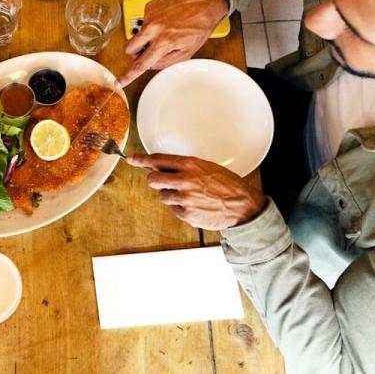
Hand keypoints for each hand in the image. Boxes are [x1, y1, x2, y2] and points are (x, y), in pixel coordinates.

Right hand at [117, 0, 228, 86]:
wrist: (205, 3)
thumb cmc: (200, 26)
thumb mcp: (187, 51)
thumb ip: (166, 62)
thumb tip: (151, 65)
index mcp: (164, 41)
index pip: (142, 63)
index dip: (129, 75)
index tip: (120, 81)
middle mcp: (154, 28)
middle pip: (129, 48)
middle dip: (136, 52)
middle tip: (148, 51)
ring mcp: (150, 15)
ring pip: (137, 34)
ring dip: (147, 37)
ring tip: (165, 31)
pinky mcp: (150, 6)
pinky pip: (144, 21)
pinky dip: (152, 24)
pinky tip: (165, 21)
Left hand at [127, 153, 264, 229]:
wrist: (242, 206)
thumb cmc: (228, 185)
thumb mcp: (208, 167)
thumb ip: (185, 166)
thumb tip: (163, 166)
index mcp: (191, 165)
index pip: (158, 160)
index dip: (141, 159)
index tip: (132, 159)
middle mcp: (185, 180)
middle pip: (152, 179)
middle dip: (155, 180)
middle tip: (163, 181)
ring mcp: (185, 198)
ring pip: (161, 195)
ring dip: (169, 195)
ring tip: (186, 195)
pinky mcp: (187, 214)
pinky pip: (172, 209)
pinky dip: (179, 207)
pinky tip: (192, 204)